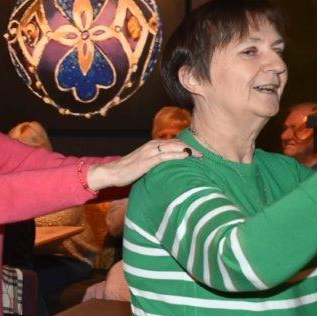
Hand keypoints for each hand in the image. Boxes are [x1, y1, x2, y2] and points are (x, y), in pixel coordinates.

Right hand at [86, 139, 200, 190]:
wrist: (111, 172)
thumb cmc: (126, 170)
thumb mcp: (144, 164)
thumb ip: (155, 162)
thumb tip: (167, 168)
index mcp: (152, 146)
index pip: (174, 143)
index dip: (187, 146)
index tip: (199, 152)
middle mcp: (152, 146)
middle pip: (176, 143)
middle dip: (191, 148)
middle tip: (205, 154)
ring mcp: (149, 152)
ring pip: (172, 147)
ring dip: (188, 150)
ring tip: (200, 155)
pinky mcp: (147, 161)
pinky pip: (165, 156)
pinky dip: (176, 155)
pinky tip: (186, 156)